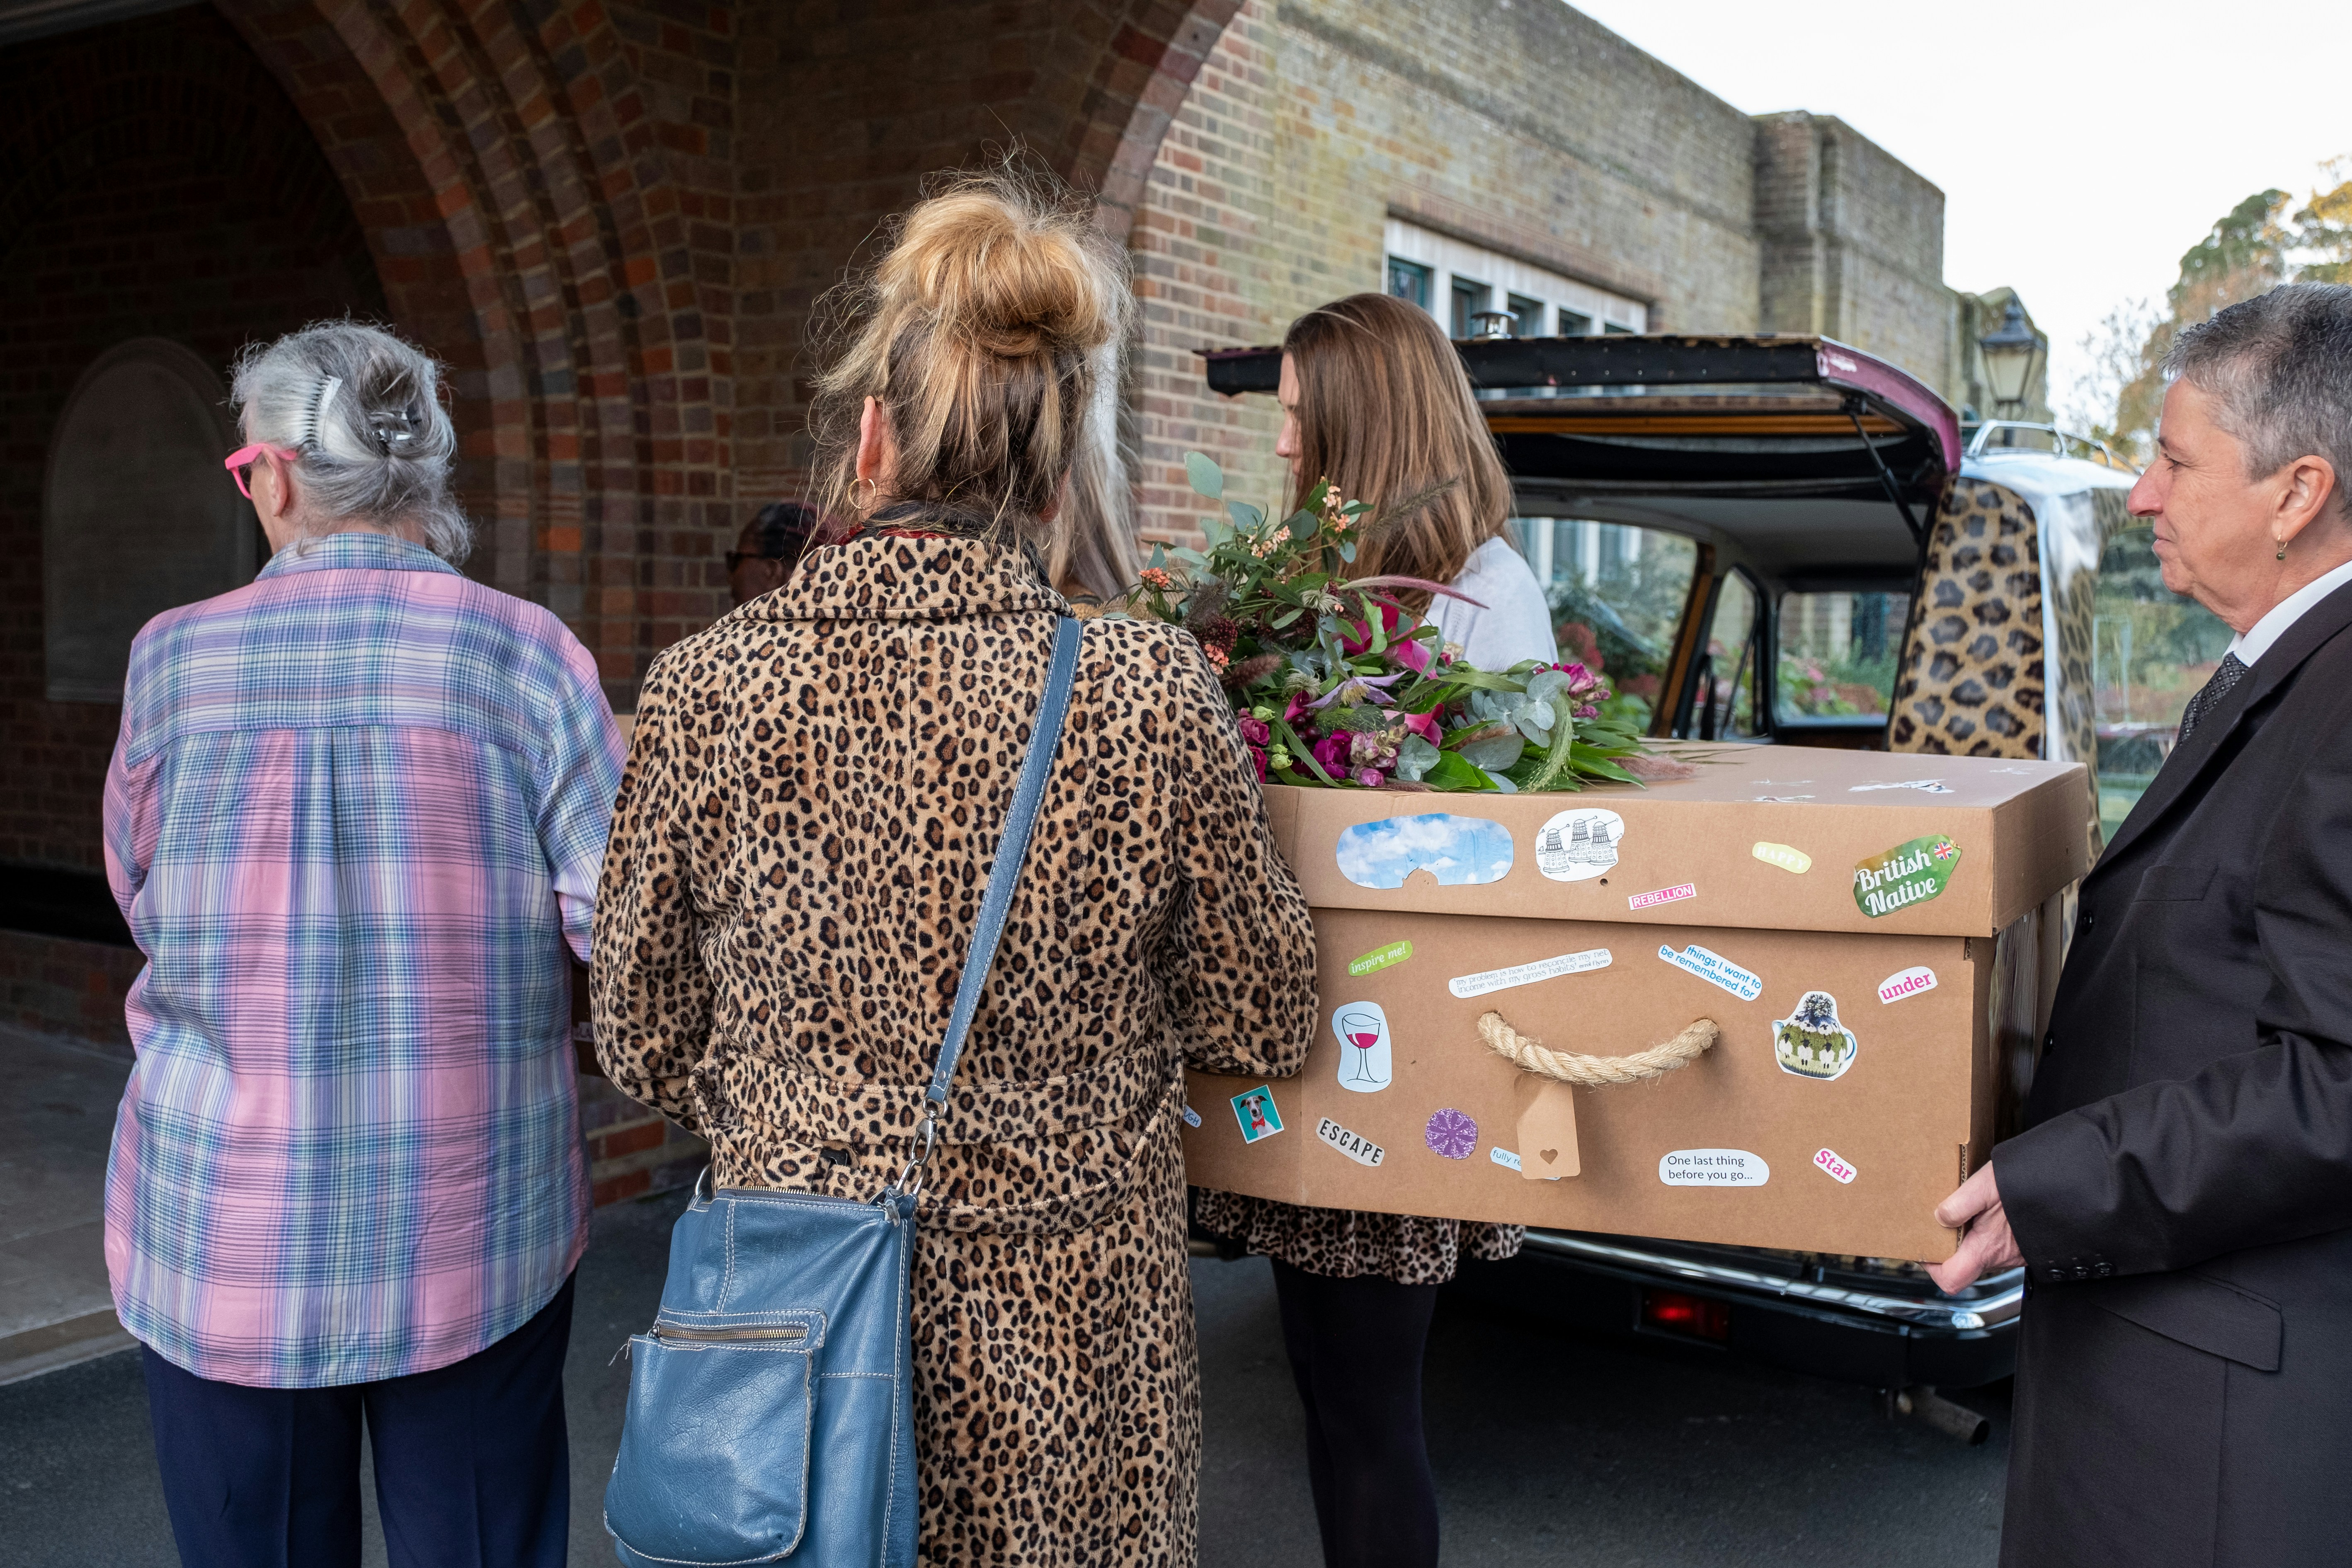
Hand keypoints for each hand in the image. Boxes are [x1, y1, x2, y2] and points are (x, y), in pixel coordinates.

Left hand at [1928, 1161, 2022, 1293]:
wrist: (2072, 1188)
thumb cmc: (2030, 1187)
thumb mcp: (1986, 1187)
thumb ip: (1959, 1205)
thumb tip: (1939, 1218)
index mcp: (1987, 1249)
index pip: (1951, 1280)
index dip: (1933, 1268)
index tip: (1926, 1245)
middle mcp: (2001, 1257)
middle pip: (1963, 1263)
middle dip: (1948, 1244)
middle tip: (1940, 1218)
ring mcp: (2015, 1252)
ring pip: (1981, 1251)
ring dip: (1968, 1234)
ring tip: (1964, 1207)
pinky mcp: (2025, 1242)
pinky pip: (1998, 1242)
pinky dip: (1987, 1229)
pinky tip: (1988, 1207)